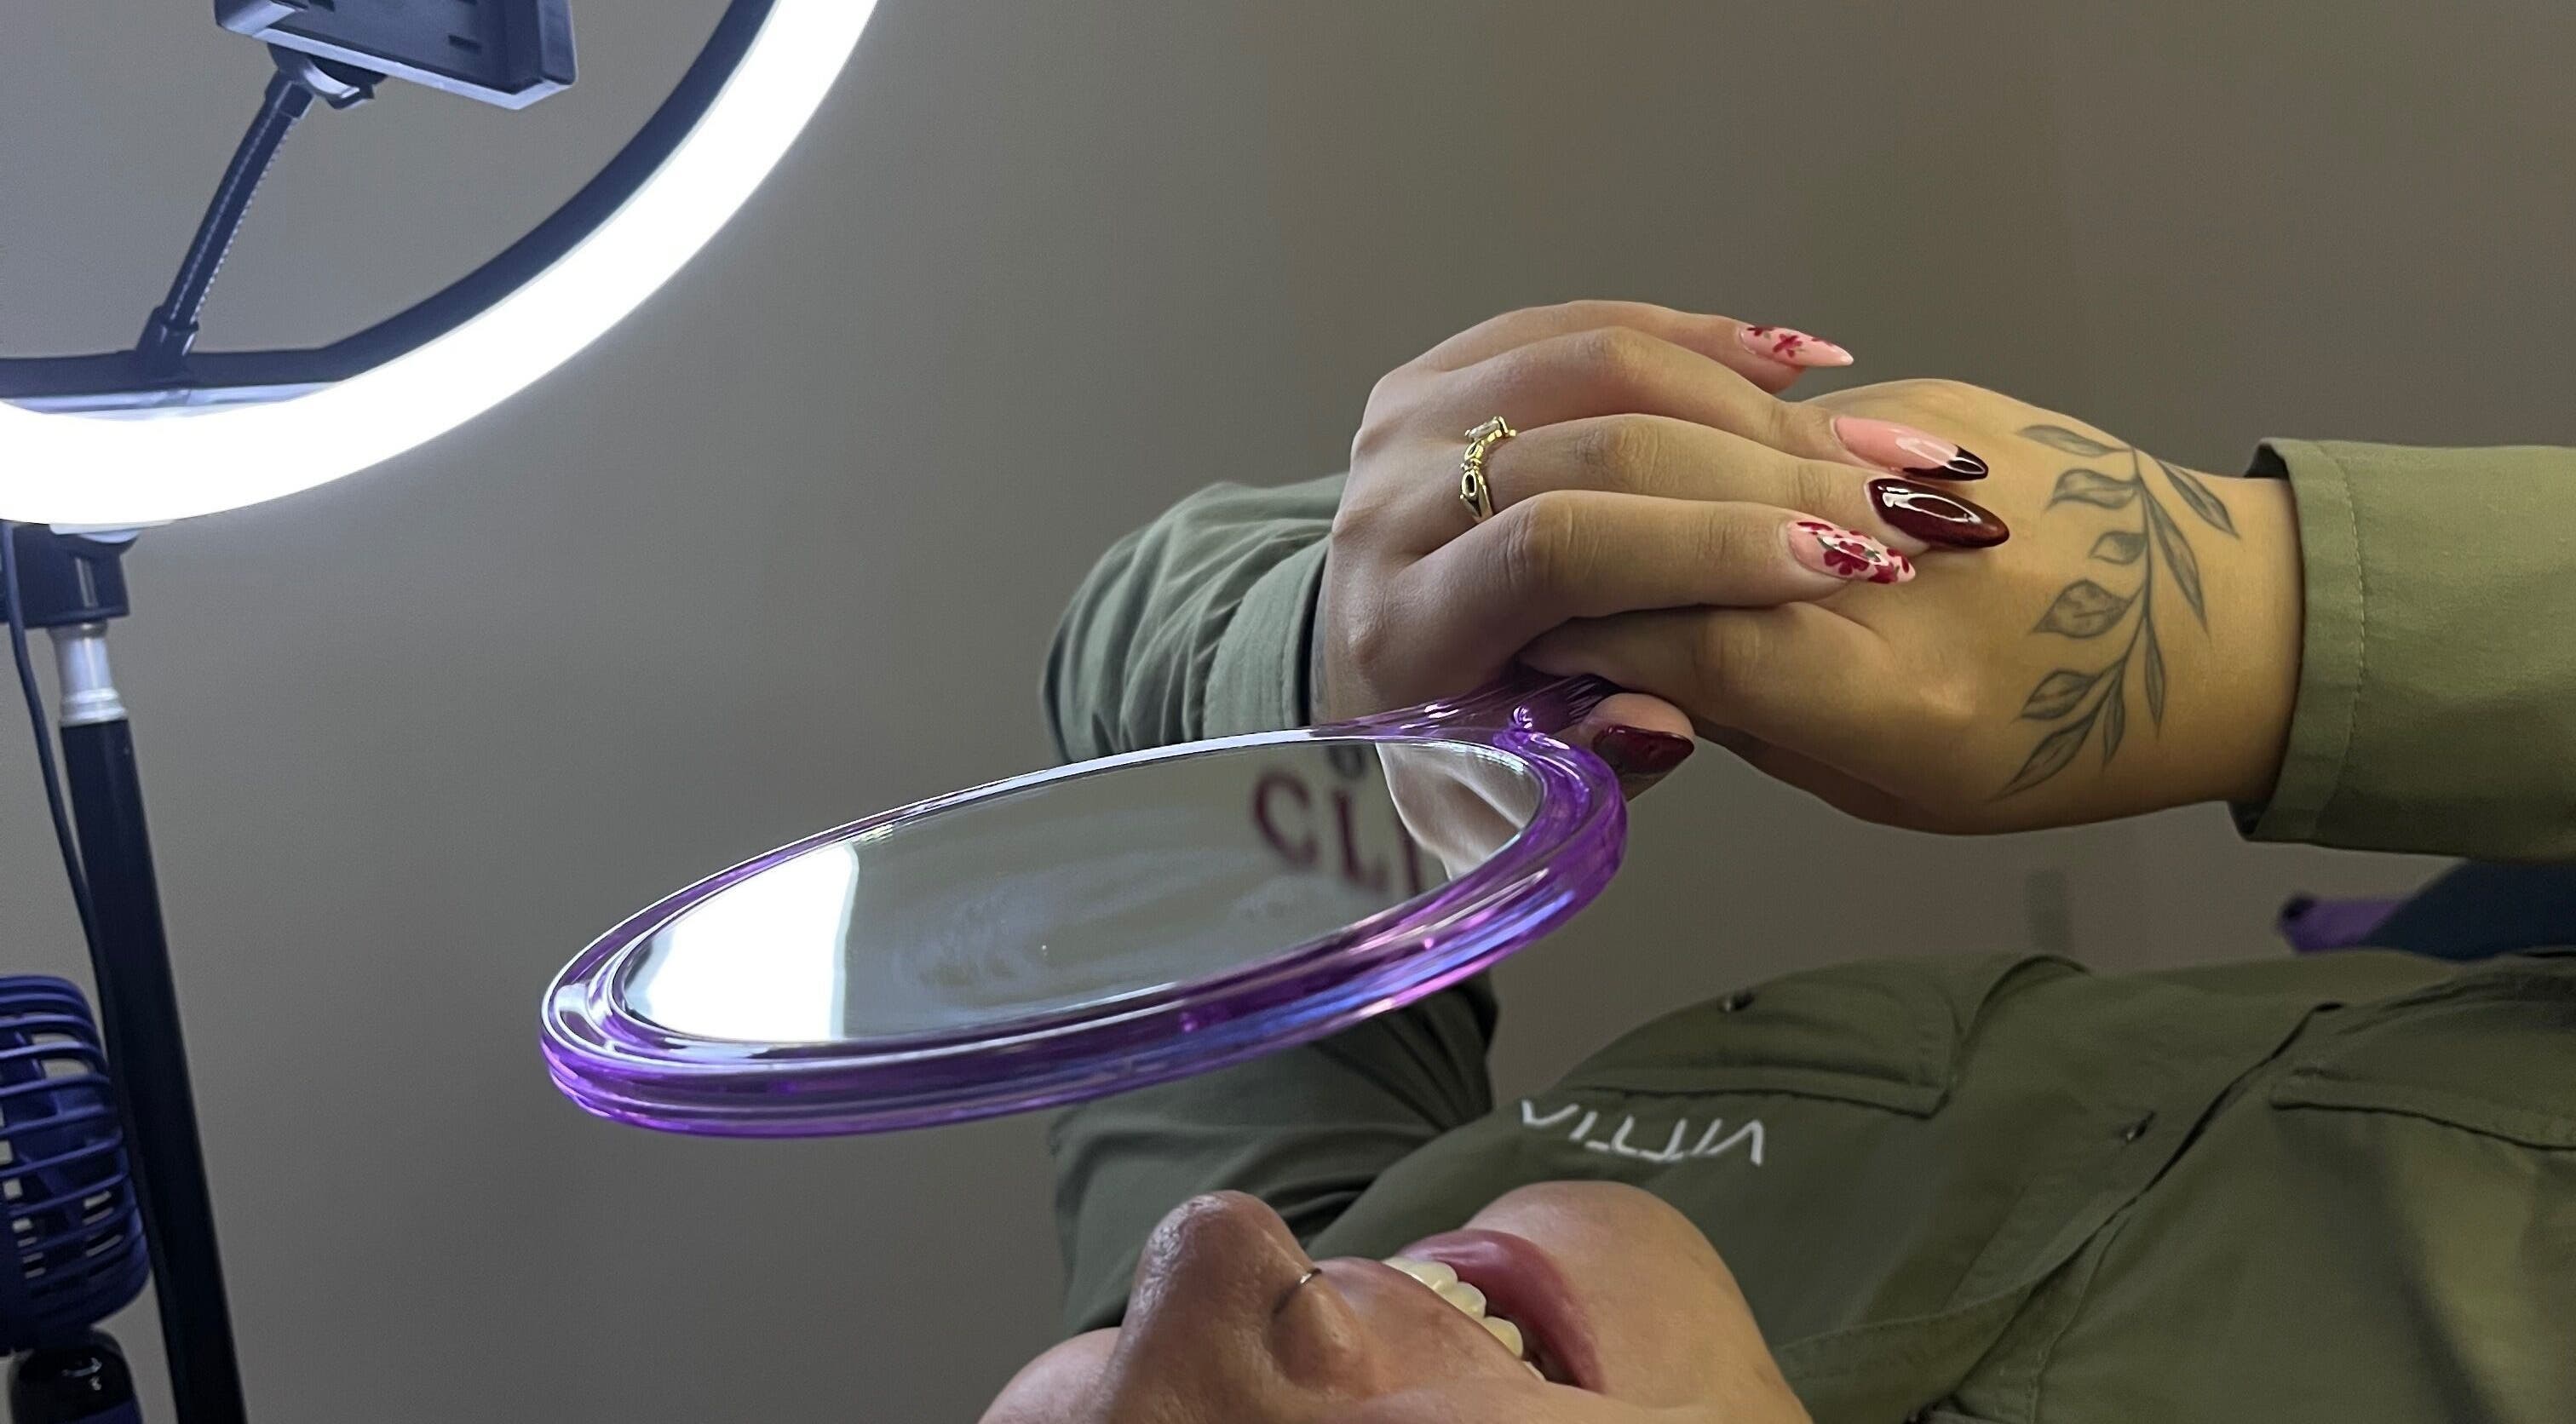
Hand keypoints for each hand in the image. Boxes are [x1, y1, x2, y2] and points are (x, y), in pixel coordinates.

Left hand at [1316, 304, 2008, 793]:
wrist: (1363, 671)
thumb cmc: (1453, 755)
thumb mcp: (1512, 808)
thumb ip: (1592, 767)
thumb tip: (1667, 720)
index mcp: (1402, 625)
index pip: (1555, 550)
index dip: (1702, 544)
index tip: (1837, 562)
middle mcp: (1388, 505)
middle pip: (1594, 446)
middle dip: (1762, 474)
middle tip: (1894, 505)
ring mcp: (1407, 422)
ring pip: (1601, 362)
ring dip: (1751, 399)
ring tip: (1868, 444)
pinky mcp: (1438, 372)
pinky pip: (1586, 327)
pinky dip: (1700, 342)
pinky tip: (1799, 368)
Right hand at [1528, 379, 2304, 831]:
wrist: (2232, 630)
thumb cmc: (2059, 745)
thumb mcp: (1891, 788)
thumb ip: (1747, 722)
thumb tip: (1617, 669)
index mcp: (1889, 694)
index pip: (1675, 636)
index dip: (1585, 637)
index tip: (1535, 644)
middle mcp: (1902, 568)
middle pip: (1683, 525)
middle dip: (1594, 543)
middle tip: (1549, 575)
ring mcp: (1920, 466)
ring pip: (1724, 448)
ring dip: (1652, 479)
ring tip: (1617, 516)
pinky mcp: (1943, 401)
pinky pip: (1793, 420)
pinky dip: (1735, 449)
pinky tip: (1716, 476)